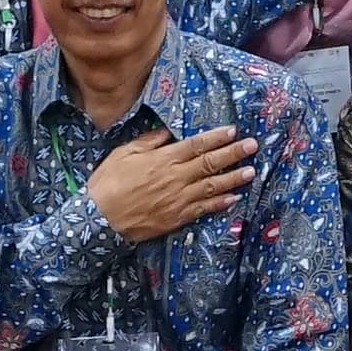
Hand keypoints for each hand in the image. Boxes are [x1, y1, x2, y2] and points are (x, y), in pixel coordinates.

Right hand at [83, 123, 256, 243]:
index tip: (233, 131)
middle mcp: (175, 178)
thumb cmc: (107, 183)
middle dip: (233, 153)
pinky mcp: (176, 218)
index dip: (216, 137)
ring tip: (251, 171)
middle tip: (253, 146)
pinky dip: (219, 203)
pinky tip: (233, 198)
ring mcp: (178, 199)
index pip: (196, 145)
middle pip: (210, 163)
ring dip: (233, 178)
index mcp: (163, 159)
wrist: (99, 219)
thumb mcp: (123, 153)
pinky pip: (203, 209)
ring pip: (212, 186)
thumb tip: (166, 133)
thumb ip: (148, 142)